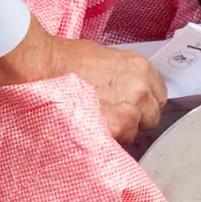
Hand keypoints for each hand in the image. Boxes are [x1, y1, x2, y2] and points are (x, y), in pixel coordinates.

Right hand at [0, 20, 165, 142]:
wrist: (42, 68)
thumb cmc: (65, 59)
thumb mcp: (105, 57)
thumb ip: (124, 76)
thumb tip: (126, 89)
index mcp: (141, 69)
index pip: (159, 95)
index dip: (144, 101)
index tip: (131, 104)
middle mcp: (140, 92)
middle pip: (151, 117)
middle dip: (135, 117)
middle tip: (112, 113)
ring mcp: (127, 114)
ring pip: (133, 133)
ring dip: (118, 130)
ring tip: (95, 120)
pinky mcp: (111, 132)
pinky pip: (117, 144)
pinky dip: (105, 140)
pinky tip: (90, 129)